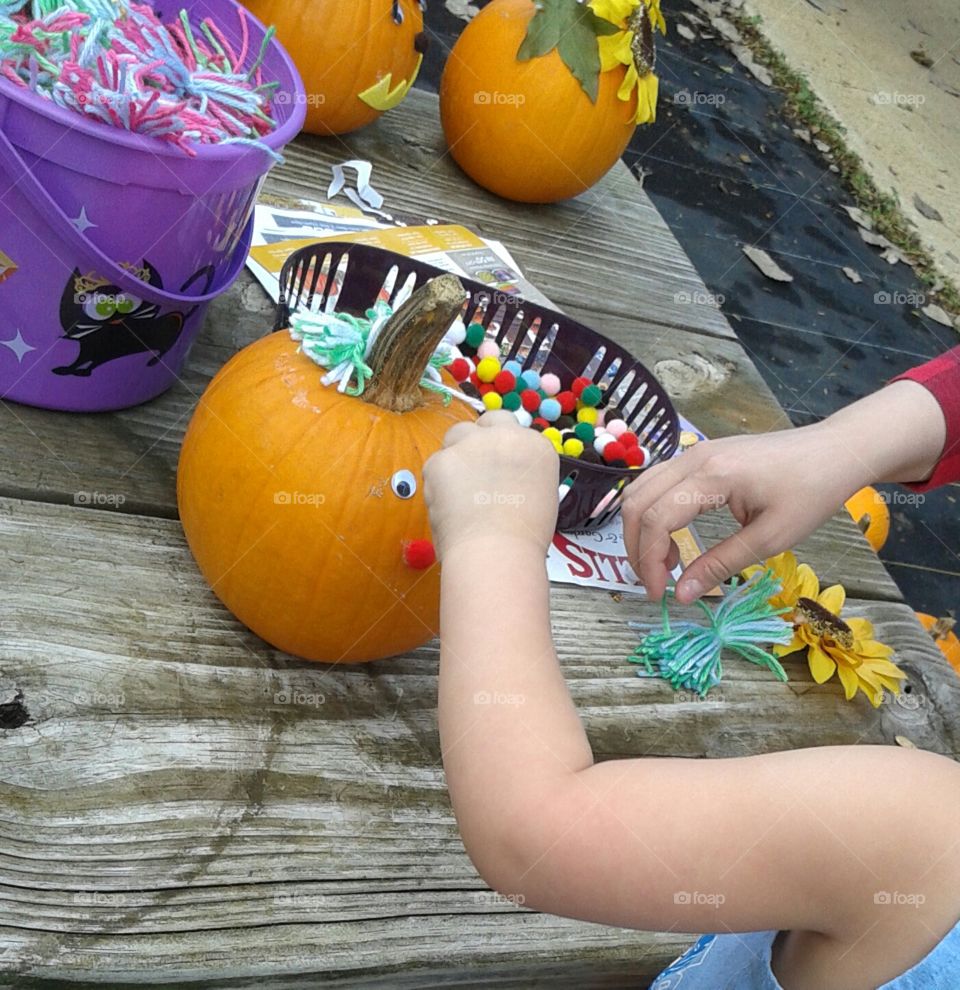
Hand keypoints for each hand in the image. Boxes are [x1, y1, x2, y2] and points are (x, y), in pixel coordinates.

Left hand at [423, 411, 559, 560]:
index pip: (513, 429)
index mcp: (535, 446)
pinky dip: (438, 482)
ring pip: (456, 436)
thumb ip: (521, 474)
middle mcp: (504, 436)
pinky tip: (447, 506)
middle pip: (485, 422)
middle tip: (474, 469)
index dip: (501, 446)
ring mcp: (470, 444)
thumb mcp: (540, 495)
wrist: (497, 552)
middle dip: (478, 439)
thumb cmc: (524, 539)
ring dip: (457, 455)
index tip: (496, 464)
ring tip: (458, 489)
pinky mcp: (440, 460)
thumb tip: (504, 478)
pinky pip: (436, 464)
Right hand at [621, 425, 862, 603]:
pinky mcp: (700, 455)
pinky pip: (658, 483)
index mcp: (711, 476)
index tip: (660, 595)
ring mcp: (694, 452)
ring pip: (641, 489)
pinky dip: (653, 512)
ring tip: (665, 562)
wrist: (835, 451)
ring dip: (641, 529)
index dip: (649, 561)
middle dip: (636, 548)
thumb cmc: (812, 492)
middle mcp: (693, 458)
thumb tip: (682, 594)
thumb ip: (721, 565)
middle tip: (656, 583)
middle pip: (636, 502)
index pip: (655, 519)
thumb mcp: (771, 537)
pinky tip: (673, 536)